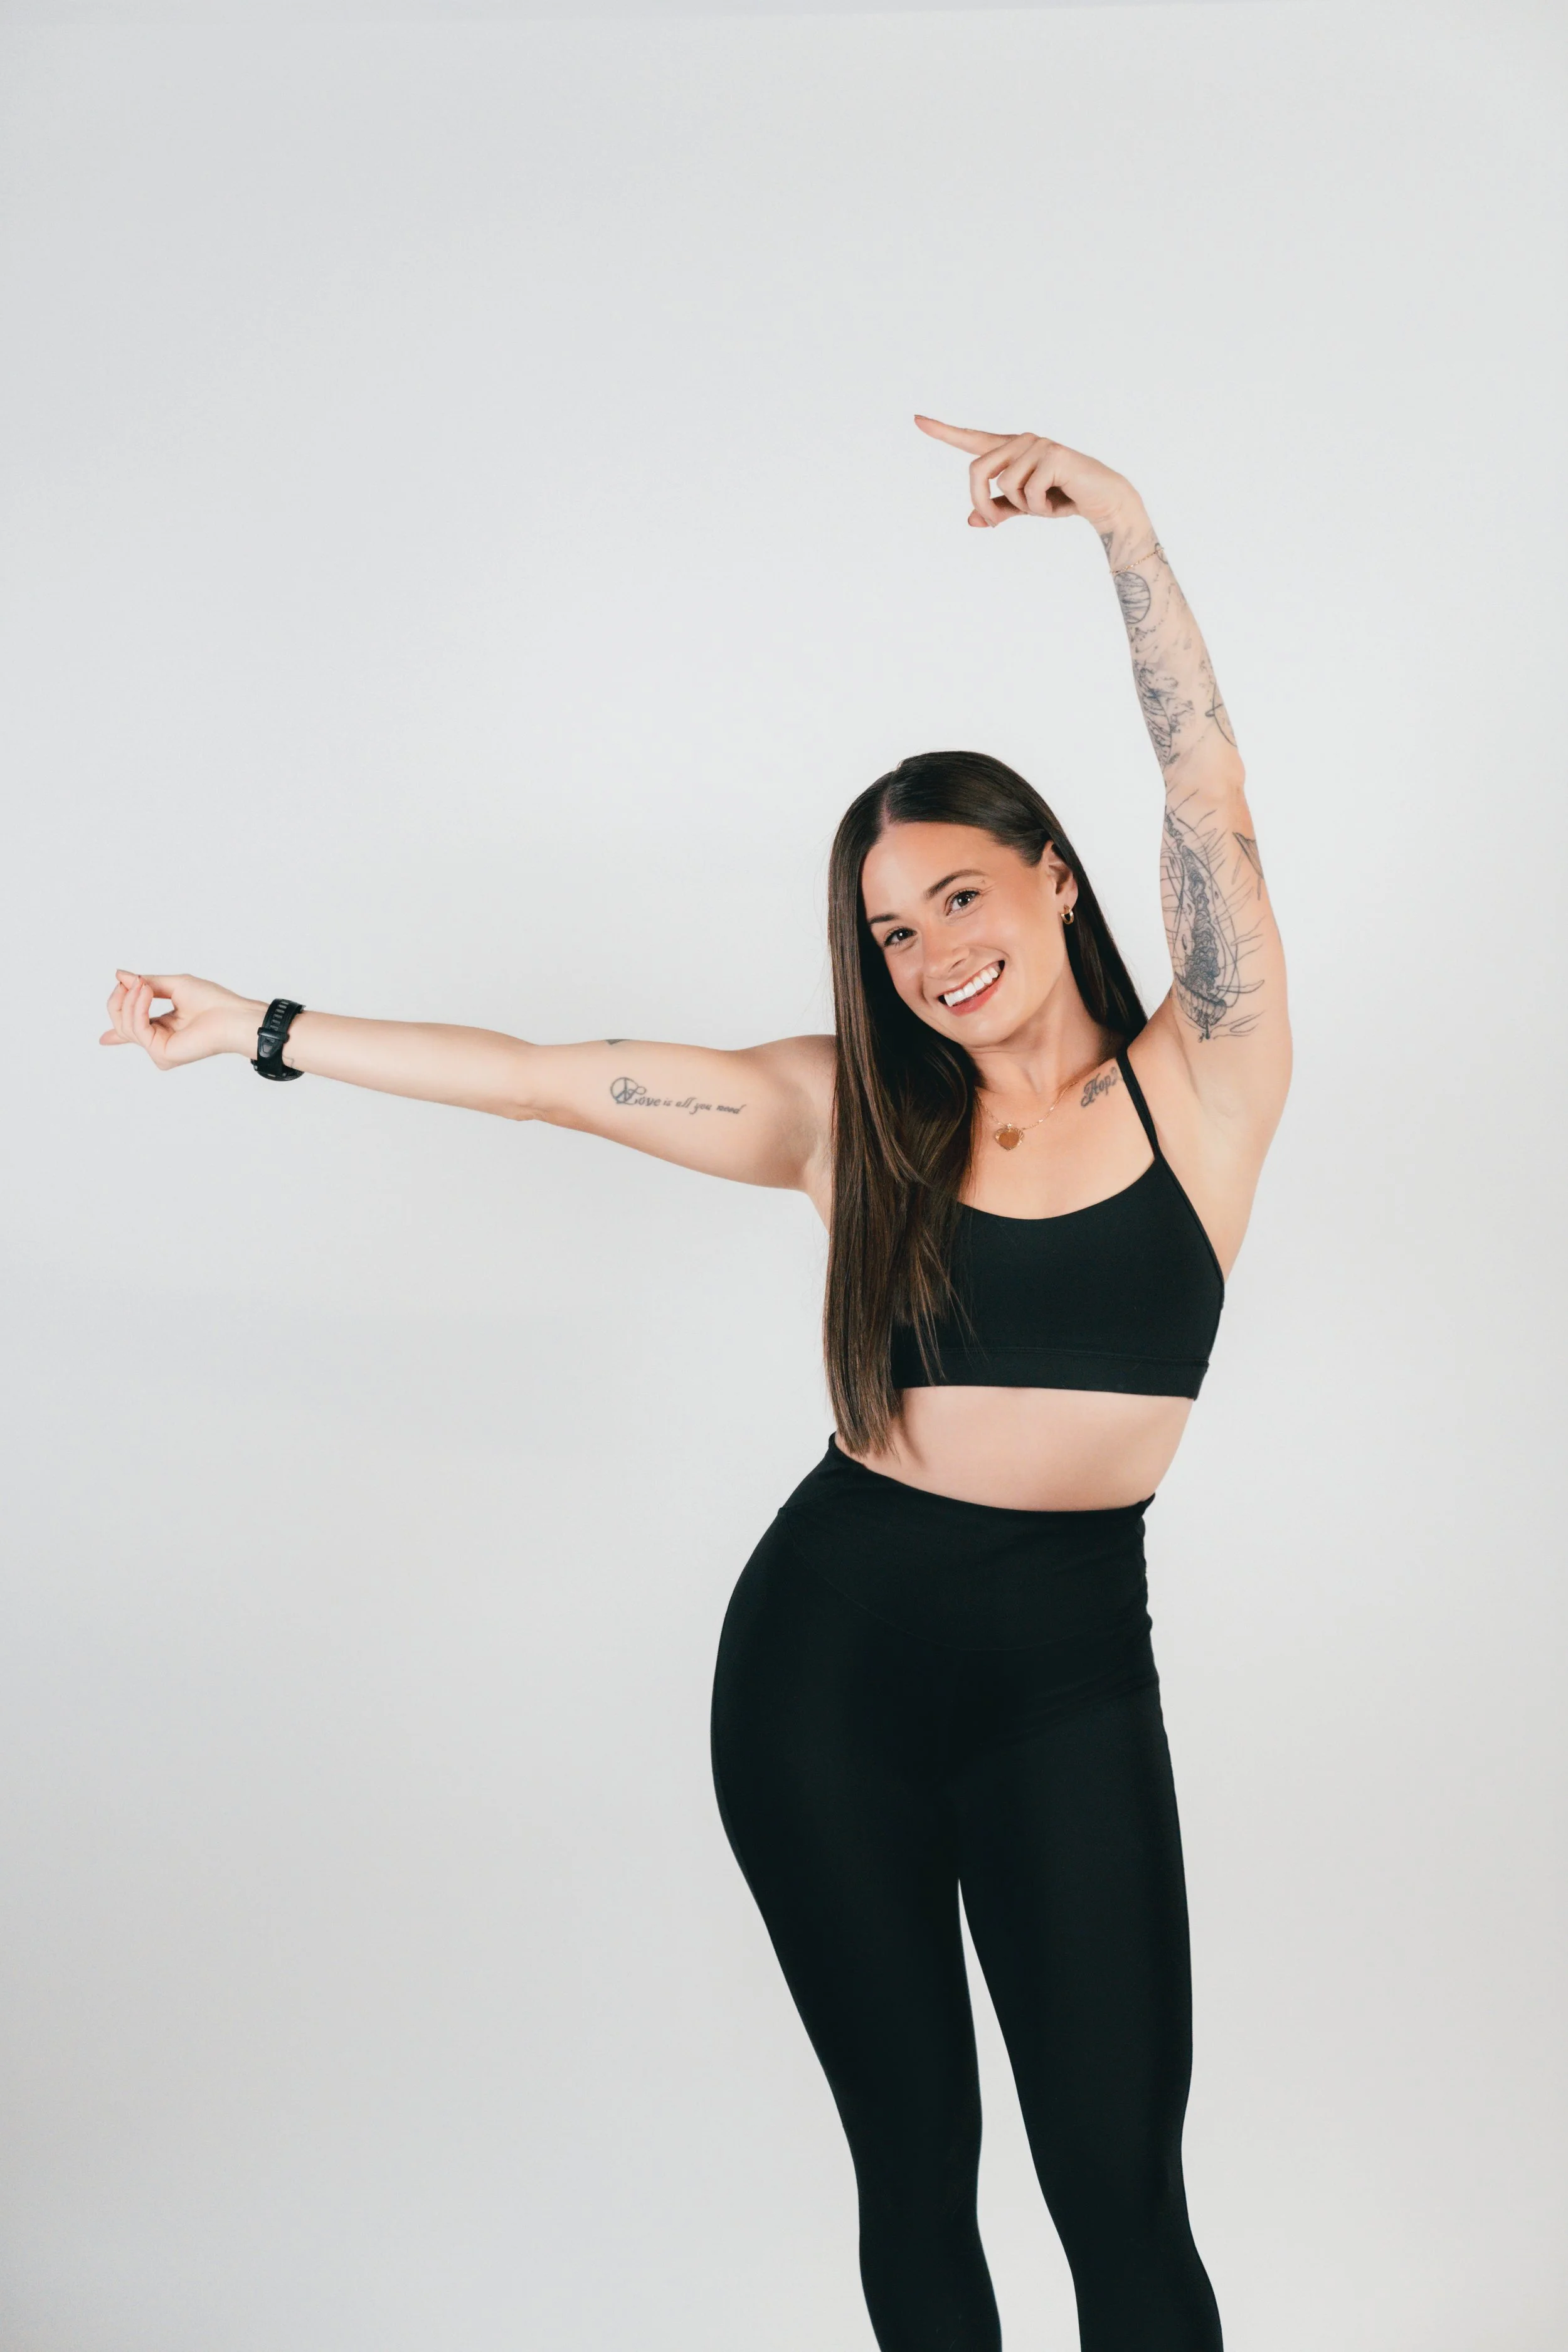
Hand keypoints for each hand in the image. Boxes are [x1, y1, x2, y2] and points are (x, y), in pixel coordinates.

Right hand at [100, 972, 263, 1068]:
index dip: (116, 1035)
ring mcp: (159, 1050)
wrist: (232, 1015)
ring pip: (125, 1024)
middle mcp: (160, 1041)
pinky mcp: (161, 1053)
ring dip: (131, 999)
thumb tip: (120, 975)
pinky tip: (146, 992)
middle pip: (122, 1025)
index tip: (103, 1038)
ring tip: (144, 984)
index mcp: (164, 1028)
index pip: (134, 1033)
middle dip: (120, 1000)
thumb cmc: (213, 1001)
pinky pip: (137, 1028)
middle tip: (130, 982)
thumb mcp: (173, 985)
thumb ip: (145, 984)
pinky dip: (138, 1007)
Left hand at [914, 415, 1143, 536]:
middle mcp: (1021, 441)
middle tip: (994, 523)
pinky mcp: (1053, 455)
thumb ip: (999, 510)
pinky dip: (1039, 507)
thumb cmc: (1063, 499)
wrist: (1102, 501)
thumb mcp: (1025, 508)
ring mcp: (1037, 445)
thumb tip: (971, 520)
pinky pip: (1027, 492)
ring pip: (1003, 484)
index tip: (917, 419)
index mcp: (1011, 450)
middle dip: (982, 501)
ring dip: (1020, 507)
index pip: (972, 440)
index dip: (944, 431)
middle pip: (977, 470)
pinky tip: (1058, 500)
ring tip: (1044, 506)